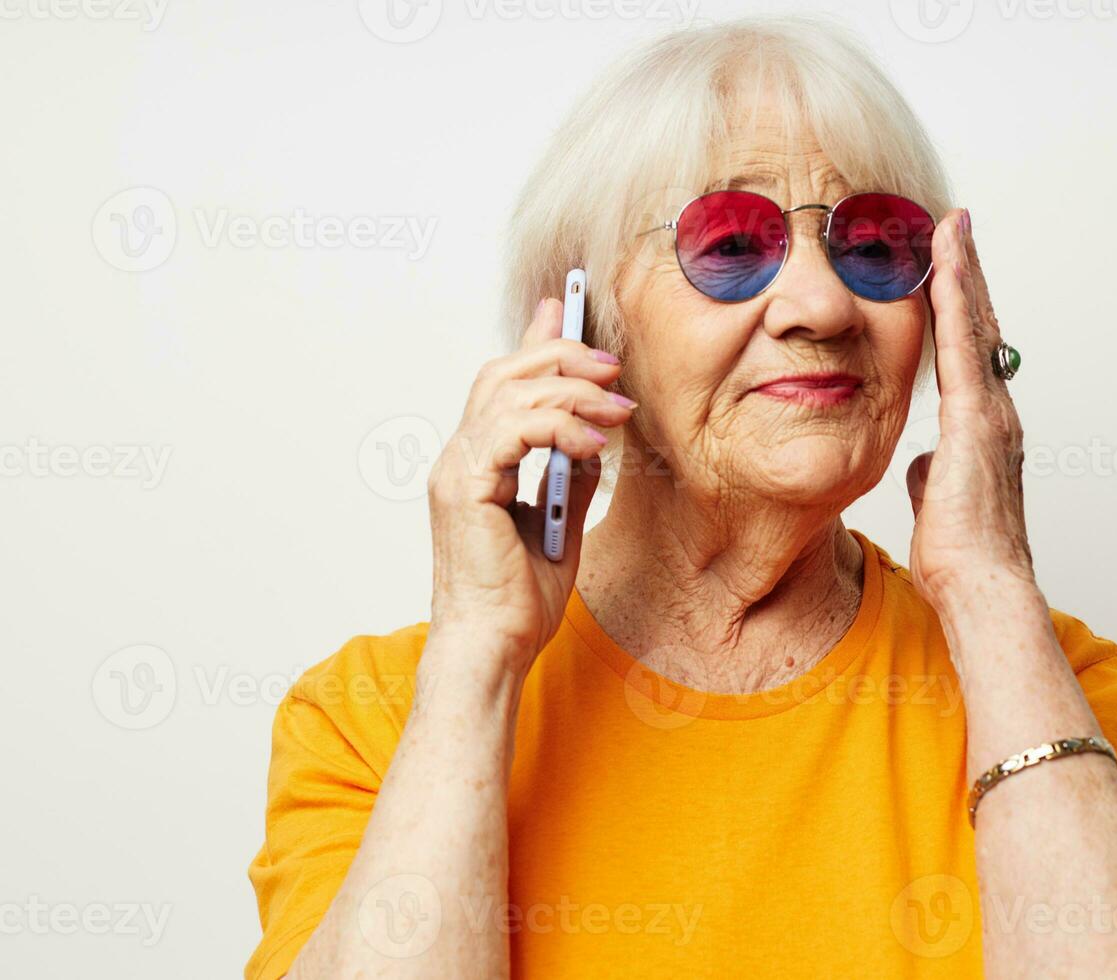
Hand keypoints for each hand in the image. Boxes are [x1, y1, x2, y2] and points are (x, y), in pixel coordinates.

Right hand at [426, 298, 635, 672]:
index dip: (533, 342)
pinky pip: (514, 430)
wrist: (493, 648)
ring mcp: (457, 470)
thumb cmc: (518, 601)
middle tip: (613, 368)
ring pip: (509, 392)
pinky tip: (596, 444)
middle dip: (562, 356)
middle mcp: (459, 458)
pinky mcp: (467, 488)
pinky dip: (560, 426)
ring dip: (572, 389)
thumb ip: (569, 476)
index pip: (503, 384)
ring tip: (617, 407)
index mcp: (477, 464)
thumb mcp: (560, 525)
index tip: (565, 310)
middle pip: (504, 374)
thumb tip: (593, 438)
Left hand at [906, 209, 1034, 611]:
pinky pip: (962, 345)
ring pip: (975, 326)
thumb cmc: (962, 558)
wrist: (982, 587)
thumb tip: (917, 464)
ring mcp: (991, 412)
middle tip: (957, 227)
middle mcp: (996, 412)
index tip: (950, 271)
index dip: (961, 310)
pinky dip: (954, 301)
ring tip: (951, 227)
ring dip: (963, 272)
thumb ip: (929, 475)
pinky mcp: (976, 420)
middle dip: (968, 274)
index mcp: (984, 431)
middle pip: (979, 327)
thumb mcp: (936, 504)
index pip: (969, 355)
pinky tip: (942, 265)